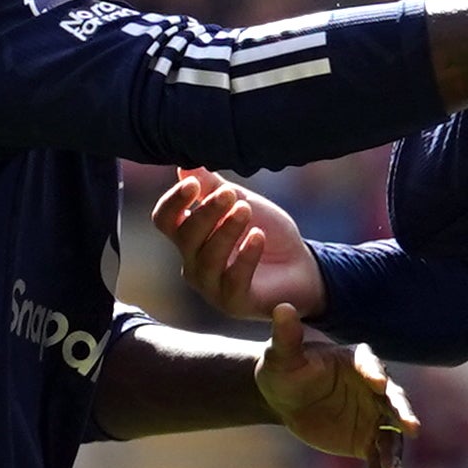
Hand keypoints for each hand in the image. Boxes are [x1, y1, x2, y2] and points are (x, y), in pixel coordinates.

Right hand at [155, 167, 320, 319]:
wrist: (302, 266)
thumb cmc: (265, 232)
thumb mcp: (241, 203)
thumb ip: (213, 187)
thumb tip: (186, 166)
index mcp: (189, 238)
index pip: (165, 220)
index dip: (174, 201)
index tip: (194, 183)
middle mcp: (193, 263)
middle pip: (185, 237)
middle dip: (206, 213)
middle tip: (230, 194)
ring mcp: (211, 286)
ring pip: (208, 257)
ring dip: (227, 230)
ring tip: (247, 211)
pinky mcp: (234, 302)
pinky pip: (233, 279)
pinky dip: (246, 255)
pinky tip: (259, 236)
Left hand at [257, 308, 417, 467]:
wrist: (286, 398)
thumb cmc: (284, 369)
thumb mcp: (281, 355)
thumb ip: (286, 336)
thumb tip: (281, 306)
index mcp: (358, 363)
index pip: (371, 366)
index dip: (376, 374)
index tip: (379, 384)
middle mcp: (375, 390)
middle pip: (394, 402)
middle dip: (404, 415)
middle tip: (413, 429)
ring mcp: (375, 417)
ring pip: (391, 438)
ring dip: (395, 457)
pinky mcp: (367, 441)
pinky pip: (378, 460)